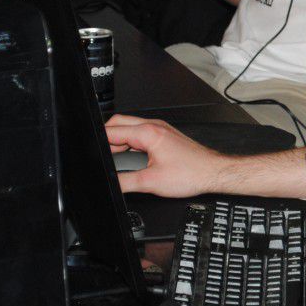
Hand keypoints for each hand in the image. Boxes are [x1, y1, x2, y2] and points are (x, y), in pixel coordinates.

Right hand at [105, 115, 231, 197]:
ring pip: (130, 127)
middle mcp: (155, 126)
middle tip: (103, 156)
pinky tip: (132, 157)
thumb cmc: (192, 173)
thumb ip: (124, 181)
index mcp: (149, 132)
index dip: (99, 142)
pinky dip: (131, 142)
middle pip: (118, 123)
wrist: (213, 172)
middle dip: (107, 138)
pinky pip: (141, 133)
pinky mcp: (165, 135)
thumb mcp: (151, 182)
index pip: (112, 131)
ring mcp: (161, 129)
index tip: (92, 151)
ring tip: (116, 159)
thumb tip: (110, 182)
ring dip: (119, 141)